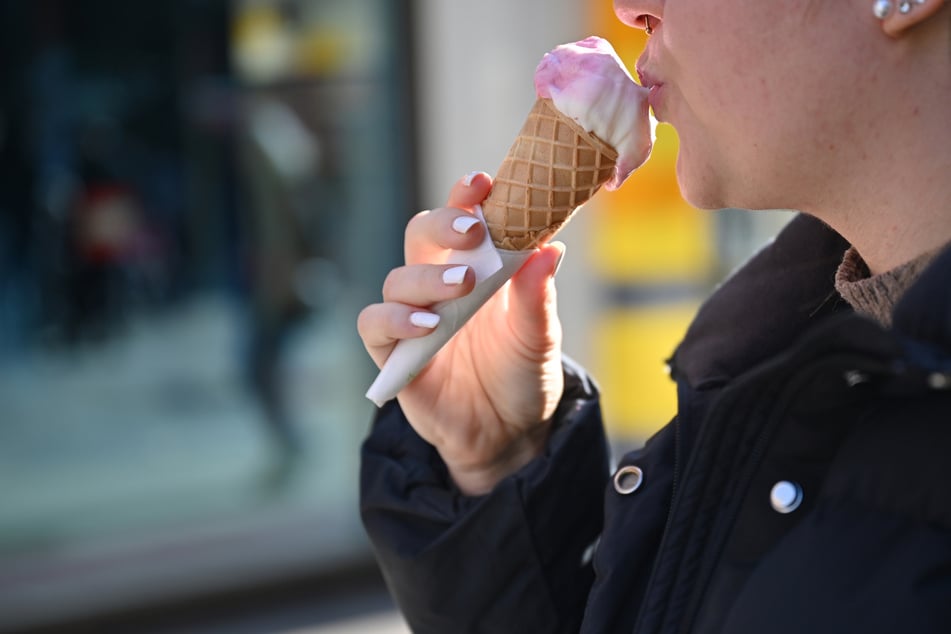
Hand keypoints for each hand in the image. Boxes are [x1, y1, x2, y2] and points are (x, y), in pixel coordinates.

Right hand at [358, 172, 565, 494]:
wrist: (507, 434)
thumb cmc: (523, 375)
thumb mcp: (539, 338)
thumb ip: (537, 297)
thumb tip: (549, 248)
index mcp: (477, 267)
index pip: (464, 219)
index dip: (467, 197)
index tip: (484, 183)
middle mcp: (439, 284)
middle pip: (420, 233)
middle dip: (442, 223)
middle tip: (473, 231)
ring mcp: (413, 316)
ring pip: (398, 278)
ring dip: (427, 277)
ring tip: (461, 286)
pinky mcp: (393, 353)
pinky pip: (375, 324)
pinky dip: (395, 319)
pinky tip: (427, 325)